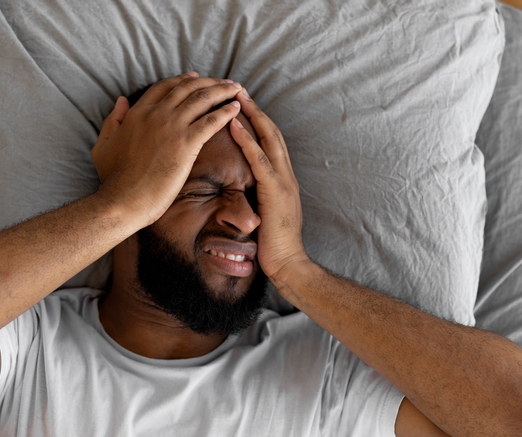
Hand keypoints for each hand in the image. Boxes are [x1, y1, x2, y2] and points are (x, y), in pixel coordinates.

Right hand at [91, 73, 243, 226]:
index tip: (196, 77)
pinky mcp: (186, 144)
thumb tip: (122, 101)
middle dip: (209, 81)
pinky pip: (211, 121)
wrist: (124, 200)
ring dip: (222, 91)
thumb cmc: (113, 179)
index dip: (183, 80)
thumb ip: (112, 120)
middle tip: (225, 83)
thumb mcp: (103, 144)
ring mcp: (172, 127)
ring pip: (203, 99)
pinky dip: (225, 112)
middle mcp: (156, 114)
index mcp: (138, 112)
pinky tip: (236, 108)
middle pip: (188, 87)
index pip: (164, 86)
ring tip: (237, 90)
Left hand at [227, 91, 308, 281]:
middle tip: (236, 87)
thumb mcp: (266, 213)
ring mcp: (283, 181)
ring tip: (234, 96)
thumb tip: (243, 188)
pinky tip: (233, 125)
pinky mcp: (275, 191)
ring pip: (267, 139)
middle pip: (271, 131)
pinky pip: (259, 160)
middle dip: (254, 108)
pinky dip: (247, 140)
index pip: (270, 140)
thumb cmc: (274, 244)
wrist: (289, 263)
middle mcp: (286, 174)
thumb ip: (259, 196)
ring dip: (250, 115)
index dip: (257, 119)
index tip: (241, 102)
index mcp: (283, 178)